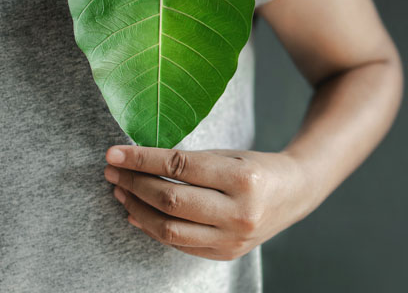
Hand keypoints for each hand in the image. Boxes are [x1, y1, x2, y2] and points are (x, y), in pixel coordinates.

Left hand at [103, 145, 315, 260]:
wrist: (295, 194)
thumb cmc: (257, 167)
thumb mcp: (229, 154)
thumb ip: (190, 161)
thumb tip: (138, 164)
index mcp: (243, 178)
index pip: (180, 166)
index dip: (142, 160)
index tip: (114, 154)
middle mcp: (239, 212)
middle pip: (171, 200)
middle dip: (134, 184)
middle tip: (112, 172)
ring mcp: (233, 238)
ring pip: (170, 229)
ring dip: (137, 209)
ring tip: (121, 192)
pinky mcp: (226, 254)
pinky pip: (179, 244)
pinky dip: (153, 228)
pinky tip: (137, 214)